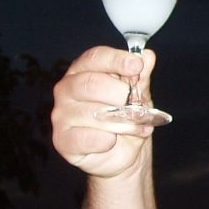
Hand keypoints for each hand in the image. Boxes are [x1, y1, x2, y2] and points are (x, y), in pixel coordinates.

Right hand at [51, 46, 159, 177]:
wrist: (126, 153)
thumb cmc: (127, 118)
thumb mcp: (139, 95)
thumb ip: (141, 76)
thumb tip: (147, 56)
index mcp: (83, 72)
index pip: (95, 58)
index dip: (116, 60)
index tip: (136, 65)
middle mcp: (67, 89)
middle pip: (91, 83)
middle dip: (121, 94)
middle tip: (138, 107)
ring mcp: (61, 115)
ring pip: (92, 113)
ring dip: (122, 122)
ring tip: (138, 127)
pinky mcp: (62, 140)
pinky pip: (85, 138)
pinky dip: (106, 140)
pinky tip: (113, 141)